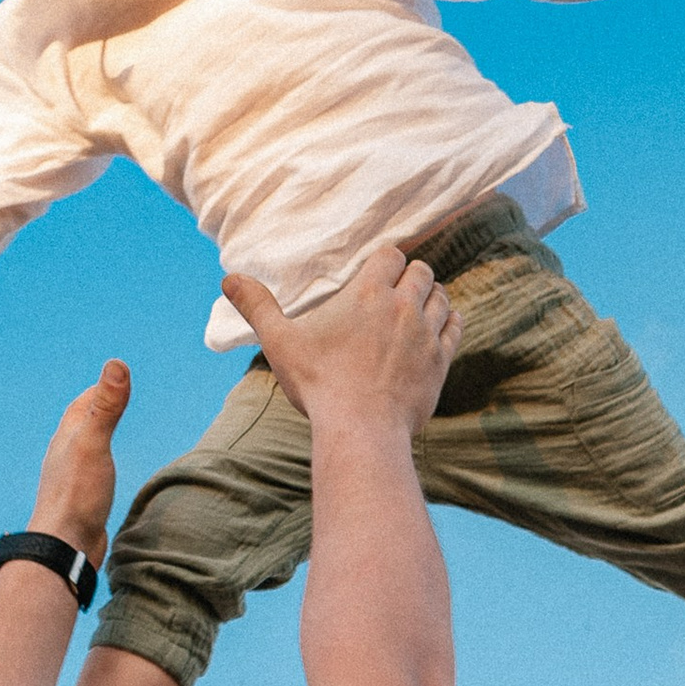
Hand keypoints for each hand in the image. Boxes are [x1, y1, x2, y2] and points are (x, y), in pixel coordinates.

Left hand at [28, 357, 131, 568]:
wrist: (63, 547)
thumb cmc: (77, 496)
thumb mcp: (94, 443)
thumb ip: (106, 406)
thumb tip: (116, 364)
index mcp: (66, 438)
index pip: (82, 404)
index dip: (99, 389)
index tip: (116, 379)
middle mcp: (64, 456)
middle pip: (80, 426)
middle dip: (96, 411)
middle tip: (115, 401)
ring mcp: (71, 481)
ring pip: (83, 451)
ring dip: (96, 439)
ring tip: (110, 436)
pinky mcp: (80, 503)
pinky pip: (89, 475)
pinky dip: (99, 466)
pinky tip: (103, 478)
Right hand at [220, 248, 461, 436]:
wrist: (361, 431)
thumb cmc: (319, 385)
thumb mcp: (280, 343)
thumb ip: (257, 307)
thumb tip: (229, 279)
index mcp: (369, 292)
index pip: (391, 255)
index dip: (386, 259)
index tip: (378, 270)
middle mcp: (404, 306)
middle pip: (422, 272)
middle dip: (411, 275)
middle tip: (398, 288)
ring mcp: (426, 333)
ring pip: (442, 297)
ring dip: (432, 296)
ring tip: (419, 305)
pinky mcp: (440, 361)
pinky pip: (455, 327)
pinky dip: (449, 321)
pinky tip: (439, 327)